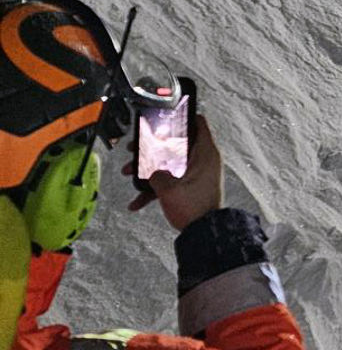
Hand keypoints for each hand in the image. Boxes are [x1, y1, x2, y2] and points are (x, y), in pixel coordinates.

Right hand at [125, 113, 224, 230]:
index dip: (182, 116)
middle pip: (177, 144)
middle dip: (152, 147)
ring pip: (170, 163)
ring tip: (128, 173)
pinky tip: (136, 202)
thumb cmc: (194, 208)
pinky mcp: (191, 187)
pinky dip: (155, 189)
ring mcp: (197, 174)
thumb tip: (152, 170)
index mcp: (205, 153)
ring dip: (149, 168)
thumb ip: (156, 173)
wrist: (204, 233)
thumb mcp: (168, 187)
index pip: (198, 123)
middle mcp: (204, 160)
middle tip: (134, 148)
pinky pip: (172, 181)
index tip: (165, 116)